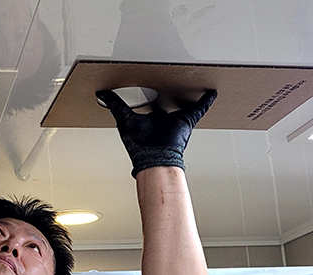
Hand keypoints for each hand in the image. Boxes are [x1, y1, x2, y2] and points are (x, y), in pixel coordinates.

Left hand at [95, 89, 216, 177]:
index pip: (150, 104)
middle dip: (170, 92)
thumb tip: (101, 94)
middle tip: (172, 79)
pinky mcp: (187, 120)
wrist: (155, 156)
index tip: (148, 84)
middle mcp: (164, 119)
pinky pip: (199, 108)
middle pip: (168, 102)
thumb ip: (115, 105)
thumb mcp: (124, 118)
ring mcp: (176, 119)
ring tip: (192, 81)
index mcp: (149, 119)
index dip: (149, 94)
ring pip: (183, 103)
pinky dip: (206, 101)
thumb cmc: (140, 145)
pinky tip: (211, 93)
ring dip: (187, 94)